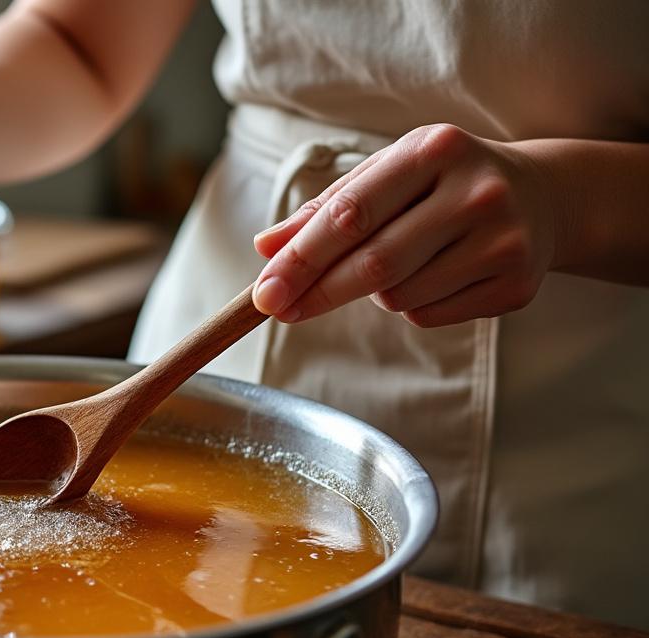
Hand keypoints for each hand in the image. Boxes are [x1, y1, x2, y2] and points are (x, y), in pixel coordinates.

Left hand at [251, 124, 559, 326]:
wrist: (542, 197)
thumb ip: (325, 208)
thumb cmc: (442, 182)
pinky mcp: (515, 286)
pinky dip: (409, 307)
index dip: (301, 258)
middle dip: (318, 291)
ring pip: (399, 296)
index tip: (265, 291)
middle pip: (376, 262)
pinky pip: (429, 316)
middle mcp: (476, 191)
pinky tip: (432, 276)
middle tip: (279, 309)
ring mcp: (503, 241)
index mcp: (435, 150)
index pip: (351, 213)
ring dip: (373, 293)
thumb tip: (266, 247)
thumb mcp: (386, 174)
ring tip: (398, 262)